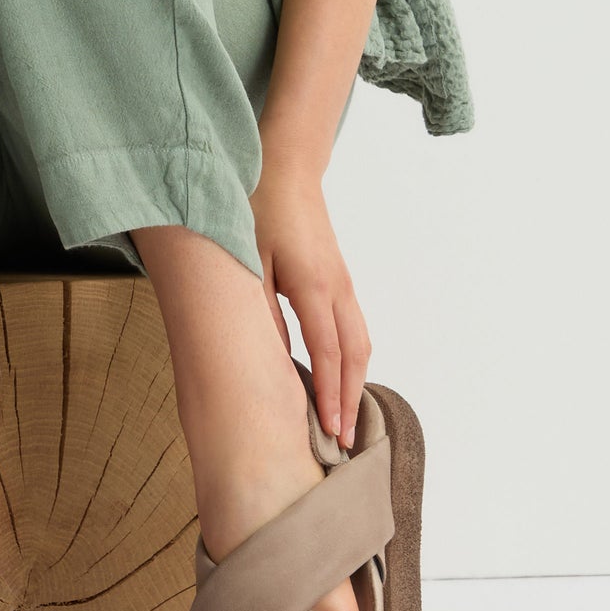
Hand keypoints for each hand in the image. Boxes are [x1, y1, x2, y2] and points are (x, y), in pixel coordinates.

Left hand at [249, 160, 371, 448]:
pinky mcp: (340, 279)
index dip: (329, 396)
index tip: (331, 432)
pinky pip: (354, 328)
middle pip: (354, 356)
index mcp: (313, 286)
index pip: (327, 354)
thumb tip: (268, 360)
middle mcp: (337, 288)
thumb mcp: (248, 261)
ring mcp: (343, 284)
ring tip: (345, 420)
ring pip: (361, 343)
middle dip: (349, 400)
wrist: (286, 168)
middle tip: (343, 442)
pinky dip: (353, 360)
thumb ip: (258, 311)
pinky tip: (340, 378)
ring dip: (355, 383)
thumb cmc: (260, 209)